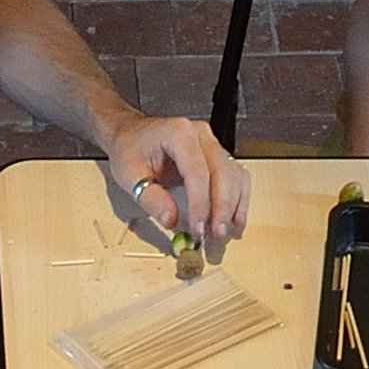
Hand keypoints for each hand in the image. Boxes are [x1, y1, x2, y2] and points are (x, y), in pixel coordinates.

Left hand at [103, 111, 247, 255]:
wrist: (130, 134)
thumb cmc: (129, 150)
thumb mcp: (130, 175)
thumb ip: (151, 198)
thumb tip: (172, 220)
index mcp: (179, 133)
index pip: (197, 171)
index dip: (200, 203)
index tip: (198, 228)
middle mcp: (200, 135)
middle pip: (222, 173)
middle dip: (221, 208)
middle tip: (214, 234)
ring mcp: (211, 144)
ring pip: (234, 175)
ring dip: (232, 206)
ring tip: (220, 231)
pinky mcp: (217, 155)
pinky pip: (236, 176)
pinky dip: (239, 199)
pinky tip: (235, 219)